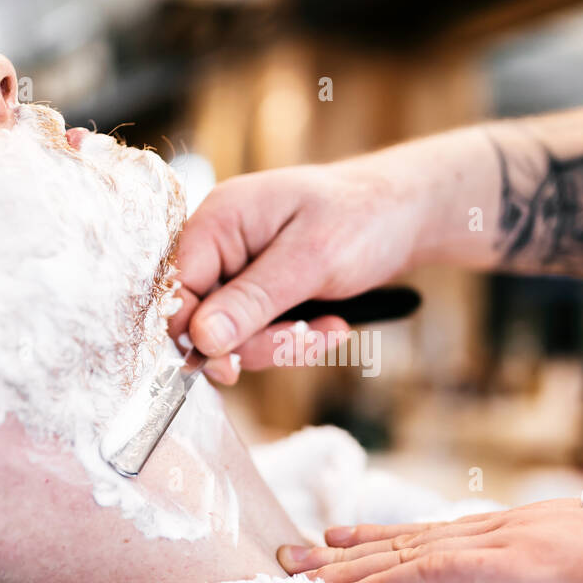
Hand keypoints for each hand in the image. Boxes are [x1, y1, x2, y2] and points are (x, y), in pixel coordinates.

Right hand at [170, 160, 424, 383]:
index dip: (193, 331)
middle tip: (299, 341)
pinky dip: (294, 340)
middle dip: (255, 341)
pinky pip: (260, 334)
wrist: (406, 216)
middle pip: (203, 318)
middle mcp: (221, 244)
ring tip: (333, 328)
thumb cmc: (362, 219)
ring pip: (234, 336)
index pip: (176, 285)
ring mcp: (241, 270)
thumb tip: (200, 339)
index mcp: (219, 219)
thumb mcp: (310, 261)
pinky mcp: (262, 293)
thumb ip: (252, 300)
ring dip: (282, 344)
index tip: (227, 366)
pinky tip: (332, 325)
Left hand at [277, 499, 582, 582]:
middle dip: (344, 556)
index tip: (334, 547)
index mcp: (525, 533)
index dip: (378, 545)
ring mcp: (511, 544)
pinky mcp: (519, 568)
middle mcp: (507, 529)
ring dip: (347, 571)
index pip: (435, 539)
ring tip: (296, 576)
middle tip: (288, 558)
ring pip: (408, 557)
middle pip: (407, 543)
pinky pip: (435, 577)